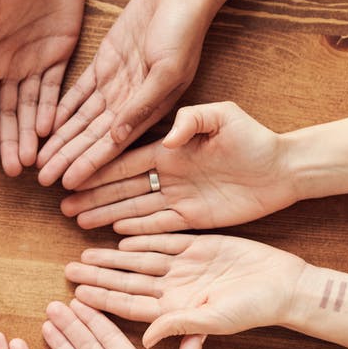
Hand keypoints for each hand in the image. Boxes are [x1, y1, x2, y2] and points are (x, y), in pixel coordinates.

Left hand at [38, 0, 231, 189]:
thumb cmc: (183, 31)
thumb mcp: (167, 70)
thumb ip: (142, 105)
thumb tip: (118, 138)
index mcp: (149, 110)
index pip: (112, 145)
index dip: (89, 165)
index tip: (68, 183)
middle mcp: (129, 103)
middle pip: (91, 136)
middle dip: (67, 158)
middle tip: (41, 179)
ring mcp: (115, 84)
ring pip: (80, 118)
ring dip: (60, 138)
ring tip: (38, 159)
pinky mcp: (103, 64)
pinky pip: (77, 92)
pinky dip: (61, 108)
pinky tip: (44, 125)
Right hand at [60, 102, 297, 232]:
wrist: (284, 168)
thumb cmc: (254, 137)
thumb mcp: (223, 116)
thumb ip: (193, 120)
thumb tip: (168, 138)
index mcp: (169, 148)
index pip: (125, 160)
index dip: (98, 168)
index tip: (72, 174)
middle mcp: (168, 173)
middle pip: (122, 187)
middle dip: (92, 195)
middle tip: (63, 204)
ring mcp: (179, 196)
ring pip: (134, 207)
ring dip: (106, 214)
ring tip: (78, 220)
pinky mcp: (193, 217)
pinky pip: (159, 225)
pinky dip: (137, 229)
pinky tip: (114, 233)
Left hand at [64, 234, 307, 347]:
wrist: (284, 284)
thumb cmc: (253, 309)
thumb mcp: (214, 320)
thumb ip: (178, 325)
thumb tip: (144, 339)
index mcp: (174, 309)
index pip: (129, 304)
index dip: (102, 299)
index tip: (76, 295)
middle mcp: (174, 288)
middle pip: (126, 281)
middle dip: (98, 276)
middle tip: (67, 269)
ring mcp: (184, 266)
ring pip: (139, 259)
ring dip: (112, 256)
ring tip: (85, 252)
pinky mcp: (197, 246)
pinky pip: (162, 239)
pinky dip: (141, 236)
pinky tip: (119, 235)